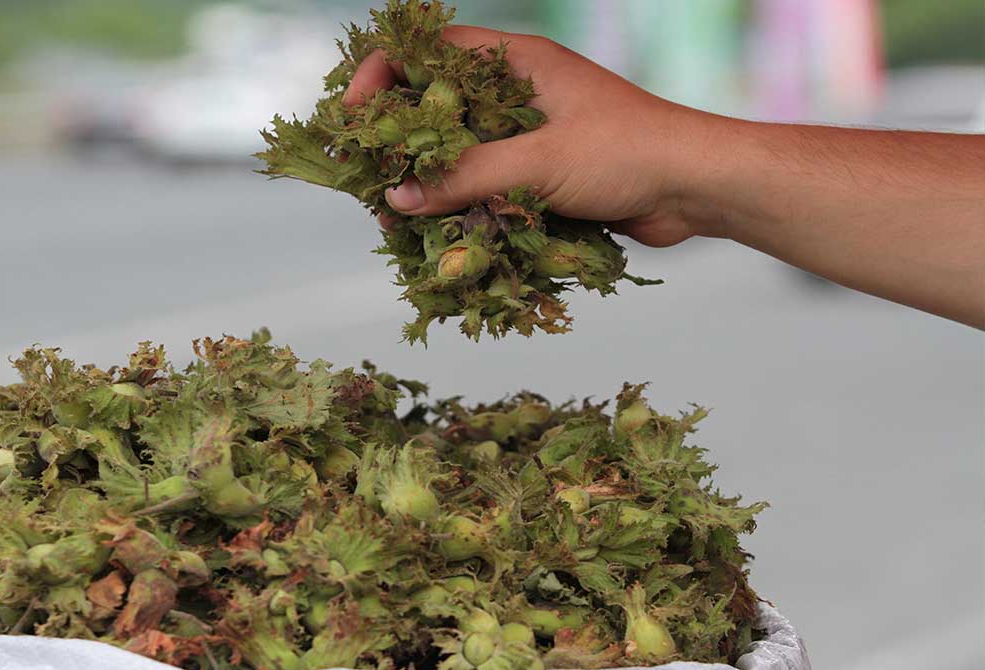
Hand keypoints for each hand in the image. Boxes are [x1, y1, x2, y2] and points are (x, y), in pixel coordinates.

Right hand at [344, 25, 709, 246]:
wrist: (697, 187)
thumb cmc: (629, 153)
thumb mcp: (540, 162)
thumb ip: (466, 178)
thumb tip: (398, 197)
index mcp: (516, 64)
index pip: (429, 51)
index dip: (383, 76)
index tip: (354, 116)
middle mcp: (517, 95)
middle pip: (435, 108)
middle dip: (399, 145)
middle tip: (370, 183)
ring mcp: (529, 136)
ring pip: (459, 155)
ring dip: (428, 186)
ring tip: (398, 222)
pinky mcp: (541, 175)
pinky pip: (486, 187)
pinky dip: (461, 208)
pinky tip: (440, 234)